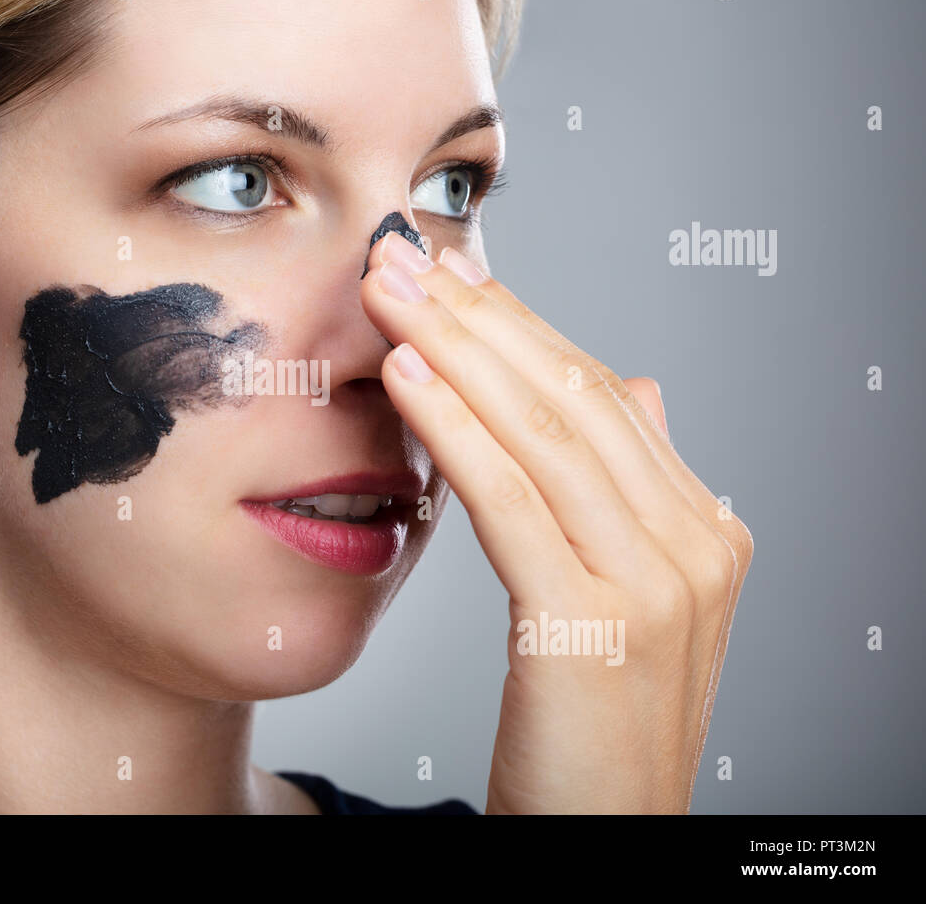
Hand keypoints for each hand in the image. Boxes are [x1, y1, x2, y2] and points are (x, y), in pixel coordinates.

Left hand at [361, 234, 751, 813]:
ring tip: (390, 291)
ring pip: (545, 434)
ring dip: (457, 350)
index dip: (520, 325)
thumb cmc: (592, 727)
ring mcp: (657, 583)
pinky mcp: (595, 625)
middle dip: (481, 317)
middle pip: (575, 397)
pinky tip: (406, 377)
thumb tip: (637, 386)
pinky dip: (456, 431)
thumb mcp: (625, 598)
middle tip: (404, 253)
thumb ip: (633, 492)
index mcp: (702, 529)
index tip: (451, 272)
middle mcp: (694, 544)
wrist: (606, 839)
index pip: (603, 396)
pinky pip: (513, 503)